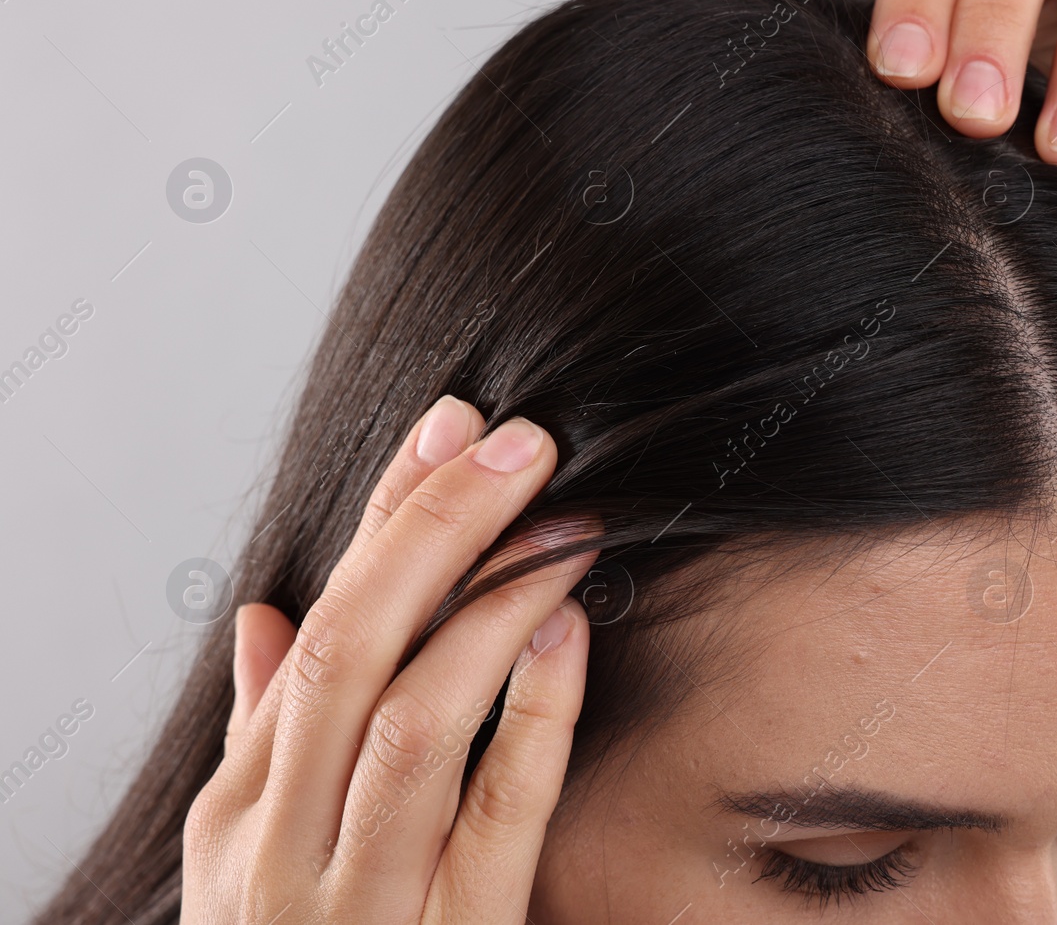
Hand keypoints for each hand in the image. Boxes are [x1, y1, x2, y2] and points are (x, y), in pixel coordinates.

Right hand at [184, 395, 595, 922]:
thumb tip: (265, 610)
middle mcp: (285, 851)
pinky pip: (498, 817)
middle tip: (517, 442)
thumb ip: (261, 733)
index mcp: (241, 813)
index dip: (387, 518)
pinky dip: (538, 716)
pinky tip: (569, 634)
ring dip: (492, 609)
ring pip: (418, 724)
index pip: (318, 627)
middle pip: (353, 655)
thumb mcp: (245, 857)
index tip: (453, 426)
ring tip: (559, 522)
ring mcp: (364, 902)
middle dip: (433, 534)